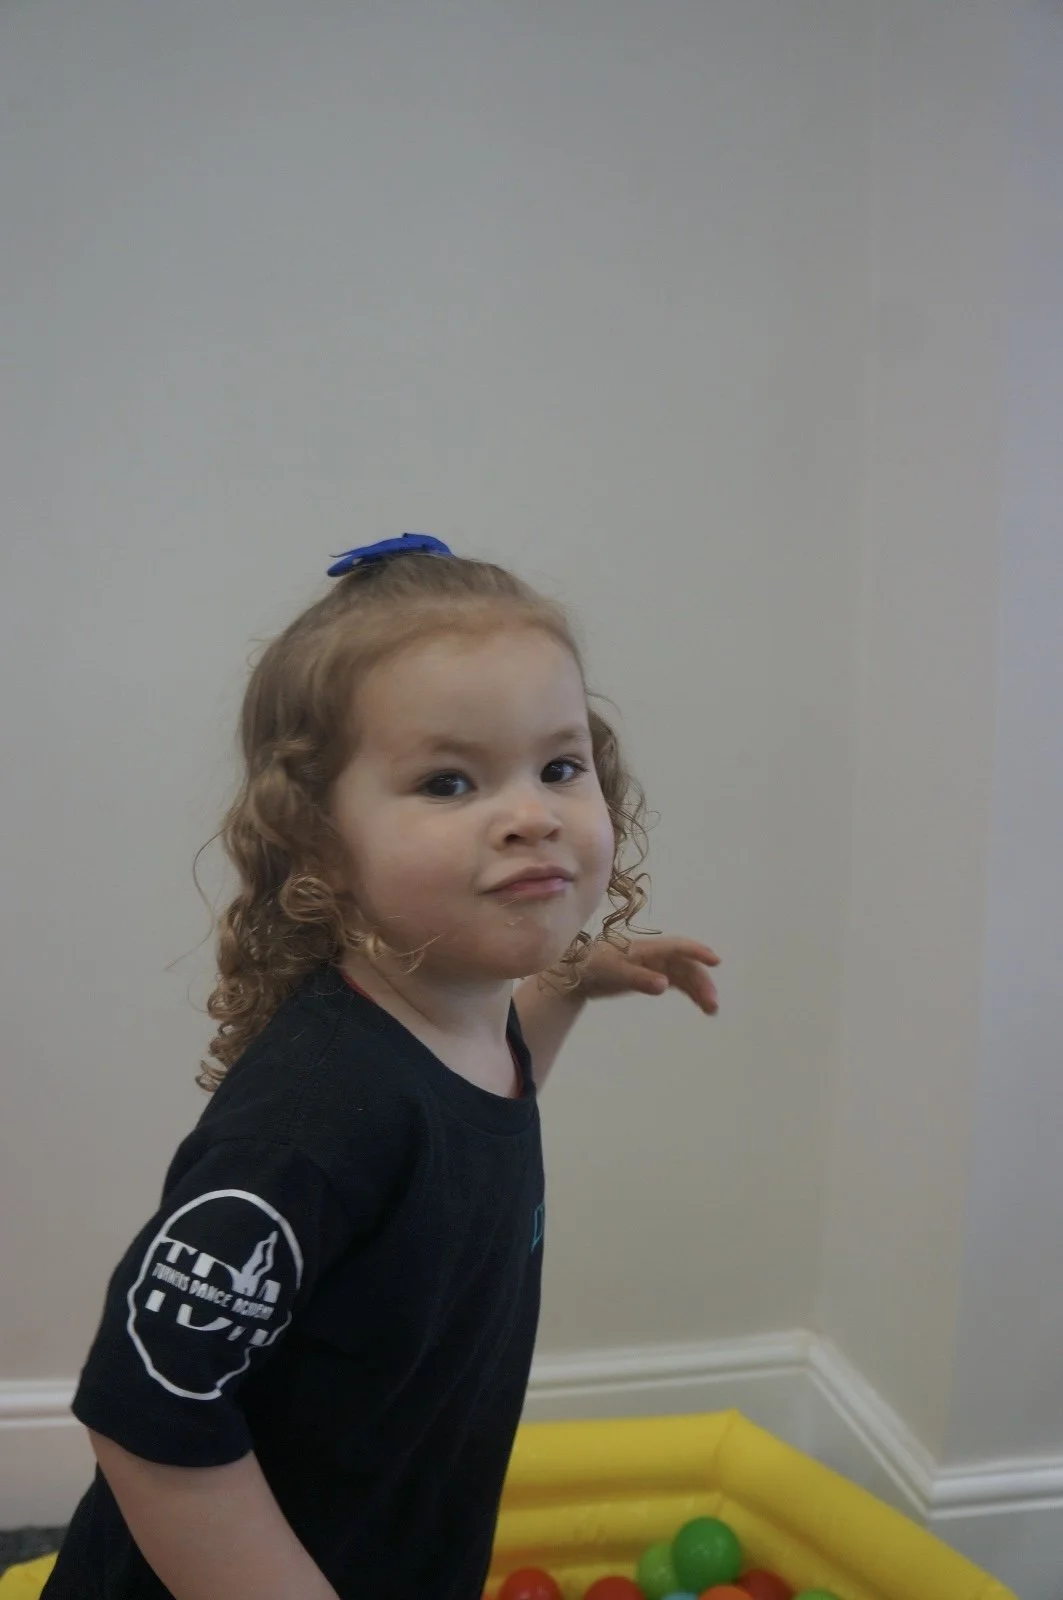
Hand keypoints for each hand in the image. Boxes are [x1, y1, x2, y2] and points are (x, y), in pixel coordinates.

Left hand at [576, 935, 720, 1013]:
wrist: (575, 973)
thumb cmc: (592, 967)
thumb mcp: (613, 972)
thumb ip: (639, 978)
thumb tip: (665, 985)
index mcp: (646, 948)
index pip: (677, 947)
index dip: (697, 951)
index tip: (716, 960)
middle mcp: (654, 954)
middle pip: (685, 964)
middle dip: (701, 980)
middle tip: (712, 1002)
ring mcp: (653, 965)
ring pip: (683, 974)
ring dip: (698, 988)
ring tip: (711, 1008)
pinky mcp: (650, 975)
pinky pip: (676, 982)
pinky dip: (688, 991)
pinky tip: (699, 1003)